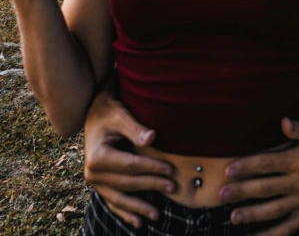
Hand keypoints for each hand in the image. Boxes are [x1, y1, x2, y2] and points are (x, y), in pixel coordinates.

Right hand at [84, 88, 175, 229]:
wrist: (92, 113)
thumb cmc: (108, 111)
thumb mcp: (120, 114)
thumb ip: (134, 128)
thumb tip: (152, 137)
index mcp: (98, 156)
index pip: (130, 166)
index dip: (151, 168)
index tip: (170, 169)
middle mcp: (93, 173)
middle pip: (127, 183)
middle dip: (151, 186)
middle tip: (173, 187)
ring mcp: (95, 181)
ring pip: (119, 198)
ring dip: (138, 208)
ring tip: (157, 215)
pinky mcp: (99, 185)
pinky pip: (112, 201)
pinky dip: (124, 213)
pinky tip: (137, 222)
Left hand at [220, 117, 298, 235]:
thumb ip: (298, 127)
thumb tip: (283, 122)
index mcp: (298, 161)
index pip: (267, 164)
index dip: (247, 167)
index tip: (228, 170)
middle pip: (266, 188)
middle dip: (242, 192)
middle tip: (222, 195)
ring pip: (274, 210)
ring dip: (252, 214)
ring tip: (233, 217)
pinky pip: (288, 227)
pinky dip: (272, 234)